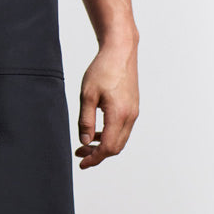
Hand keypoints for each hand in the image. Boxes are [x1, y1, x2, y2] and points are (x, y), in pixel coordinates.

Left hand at [75, 38, 138, 168]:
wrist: (120, 51)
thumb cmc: (102, 69)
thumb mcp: (87, 94)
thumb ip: (86, 120)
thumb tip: (85, 142)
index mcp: (119, 114)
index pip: (108, 148)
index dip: (94, 159)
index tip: (81, 163)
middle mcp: (130, 116)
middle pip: (116, 147)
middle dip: (98, 154)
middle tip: (80, 154)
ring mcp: (134, 112)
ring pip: (120, 138)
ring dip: (104, 144)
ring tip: (86, 142)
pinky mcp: (133, 106)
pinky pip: (123, 128)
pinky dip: (111, 134)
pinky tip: (97, 130)